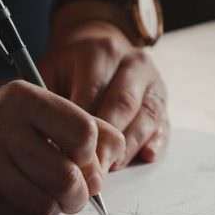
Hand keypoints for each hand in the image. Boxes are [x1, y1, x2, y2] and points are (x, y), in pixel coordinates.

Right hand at [0, 81, 125, 214]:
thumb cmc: (3, 128)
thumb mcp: (41, 112)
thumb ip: (86, 128)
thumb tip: (110, 163)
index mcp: (24, 99)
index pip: (83, 132)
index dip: (92, 155)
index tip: (82, 160)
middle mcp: (0, 126)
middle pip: (67, 177)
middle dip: (78, 195)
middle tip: (73, 194)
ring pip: (44, 205)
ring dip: (52, 208)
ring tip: (43, 196)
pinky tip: (16, 200)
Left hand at [41, 14, 169, 167]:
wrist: (98, 43)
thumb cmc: (69, 66)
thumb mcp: (51, 71)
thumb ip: (51, 102)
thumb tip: (50, 143)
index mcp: (101, 52)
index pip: (93, 93)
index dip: (82, 128)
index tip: (69, 155)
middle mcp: (133, 63)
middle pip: (123, 106)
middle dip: (107, 142)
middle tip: (91, 171)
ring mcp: (153, 81)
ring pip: (146, 117)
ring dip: (129, 147)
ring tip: (110, 169)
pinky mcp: (163, 99)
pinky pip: (164, 124)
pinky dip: (156, 143)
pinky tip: (145, 157)